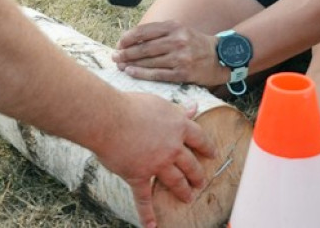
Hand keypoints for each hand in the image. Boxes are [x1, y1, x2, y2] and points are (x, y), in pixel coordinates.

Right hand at [103, 92, 214, 227]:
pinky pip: (144, 198)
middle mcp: (172, 147)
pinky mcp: (139, 175)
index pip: (199, 138)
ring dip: (183, 191)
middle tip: (201, 181)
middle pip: (191, 164)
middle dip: (198, 175)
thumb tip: (194, 107)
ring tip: (188, 197)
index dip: (207, 147)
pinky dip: (146, 213)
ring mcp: (157, 164)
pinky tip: (151, 225)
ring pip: (176, 181)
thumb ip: (177, 109)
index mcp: (177, 126)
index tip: (212, 153)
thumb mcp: (158, 103)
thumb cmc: (129, 105)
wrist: (107, 117)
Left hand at [114, 21, 225, 86]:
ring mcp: (181, 57)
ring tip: (119, 65)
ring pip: (149, 61)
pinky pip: (158, 74)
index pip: (144, 31)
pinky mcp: (183, 73)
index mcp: (174, 26)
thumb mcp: (179, 29)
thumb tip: (131, 38)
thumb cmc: (193, 43)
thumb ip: (158, 32)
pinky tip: (131, 72)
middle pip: (144, 47)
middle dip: (126, 52)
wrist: (220, 57)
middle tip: (114, 56)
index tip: (118, 43)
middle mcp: (177, 40)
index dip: (128, 38)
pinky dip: (141, 73)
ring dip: (130, 63)